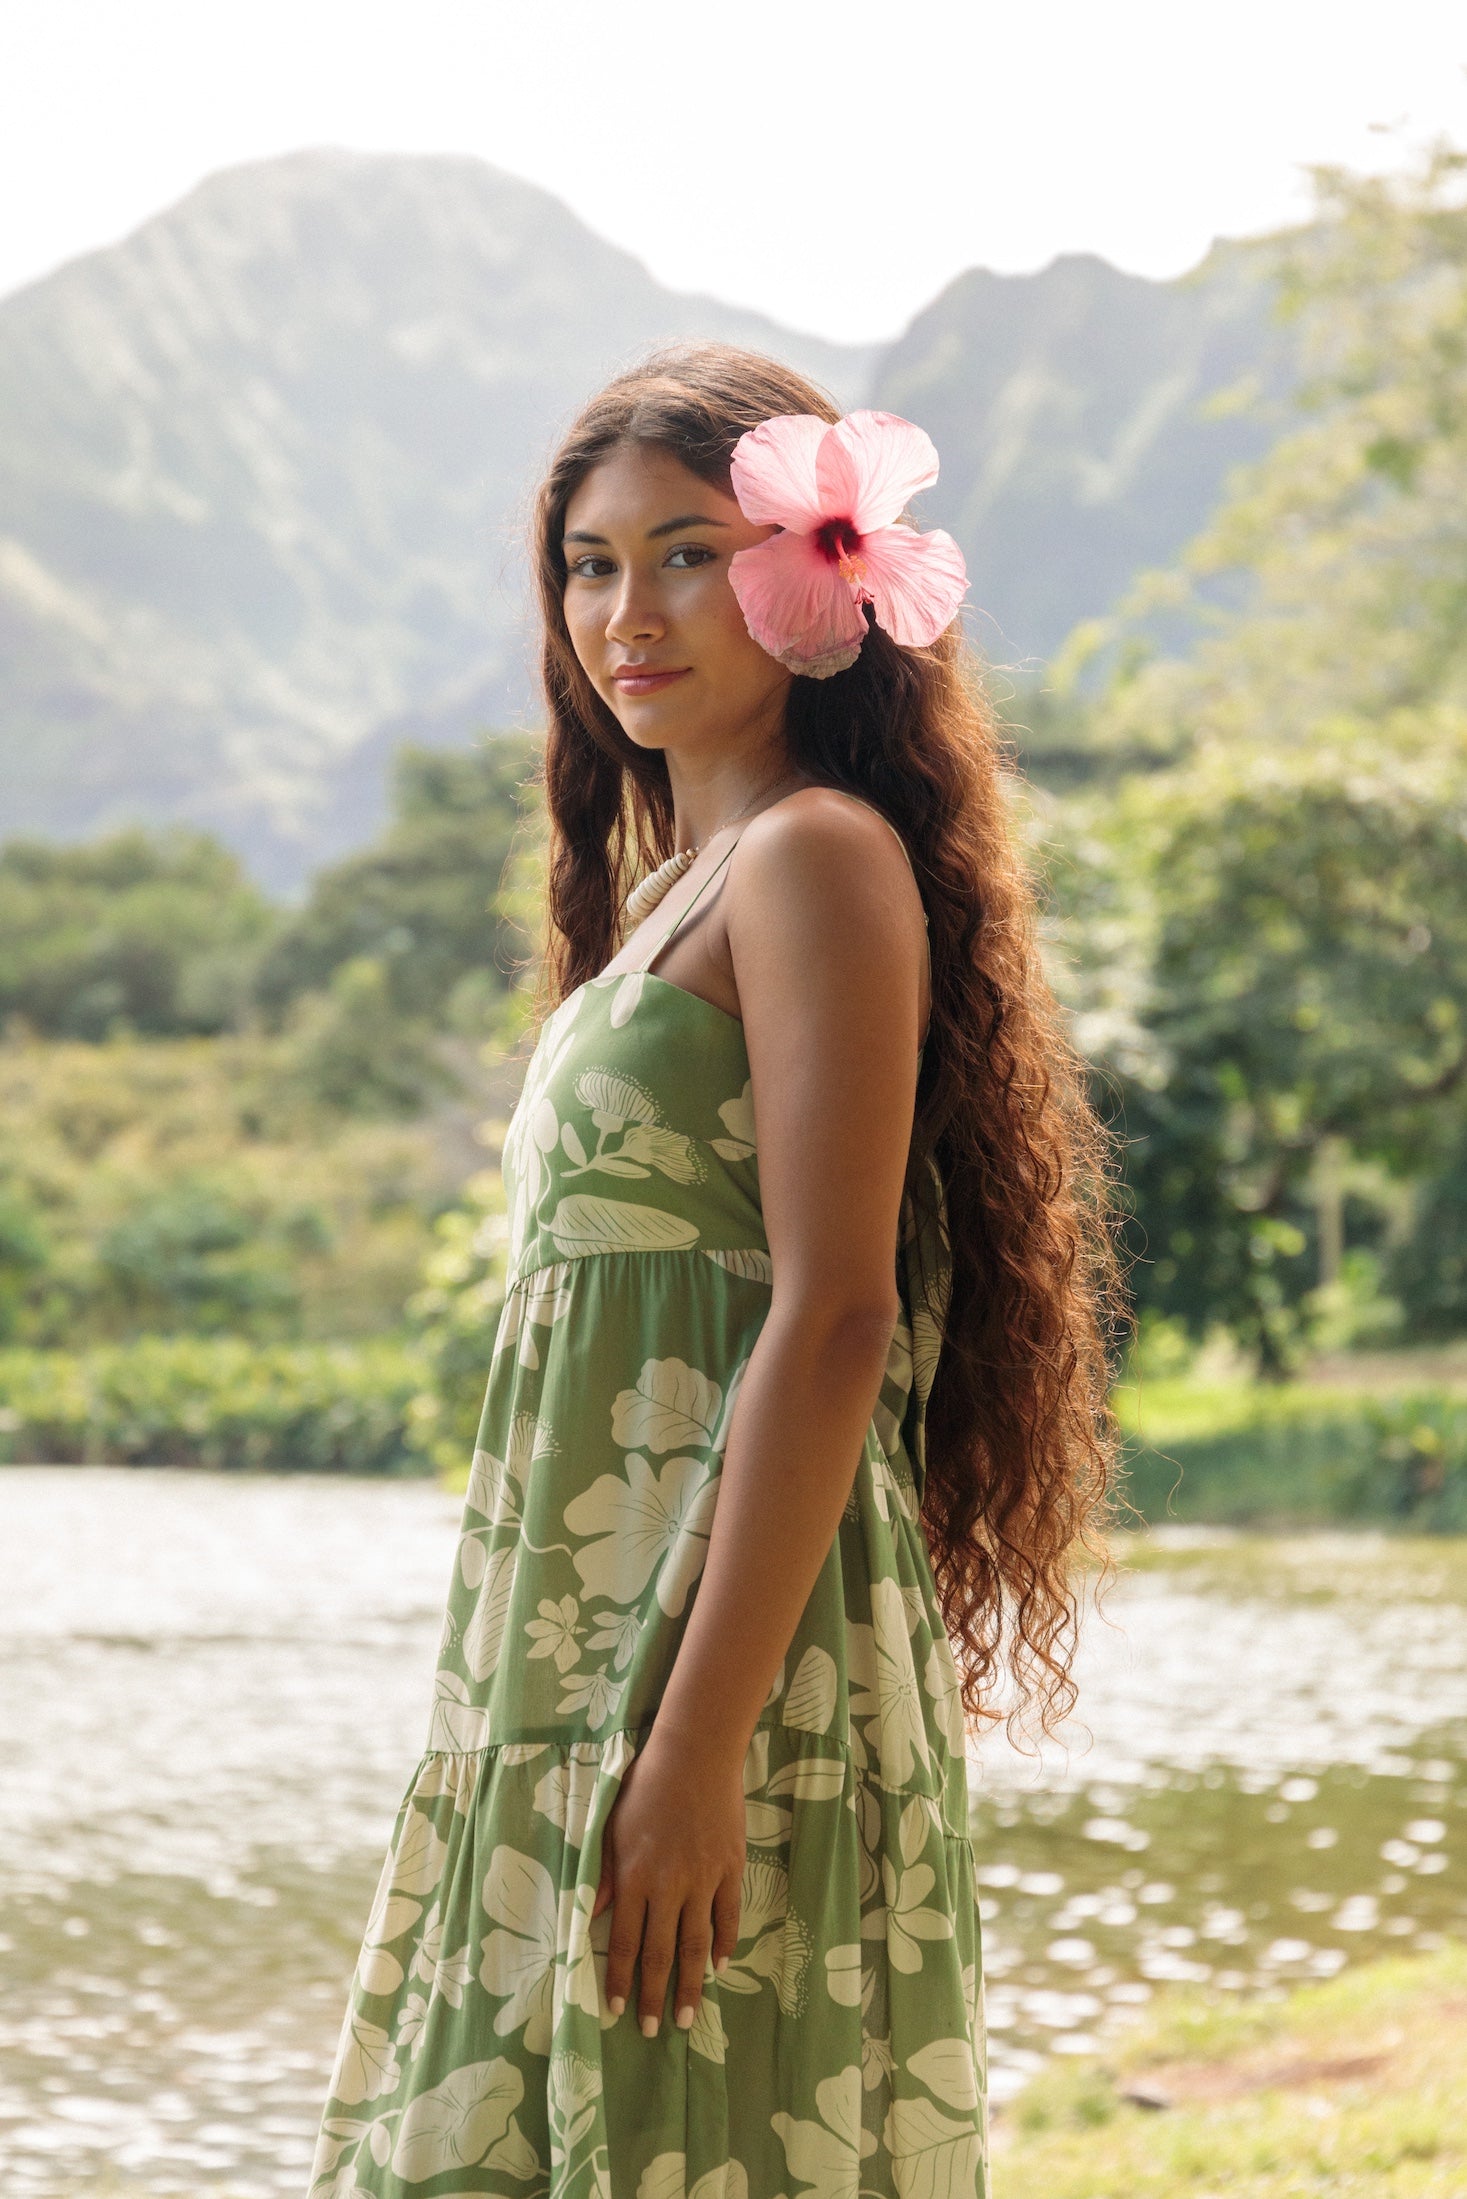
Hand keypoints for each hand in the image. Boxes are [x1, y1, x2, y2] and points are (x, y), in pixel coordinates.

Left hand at [591, 1725, 745, 2034]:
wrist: (695, 1754)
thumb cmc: (645, 1786)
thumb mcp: (611, 1829)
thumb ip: (603, 1876)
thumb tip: (585, 1915)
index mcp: (634, 1877)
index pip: (624, 1942)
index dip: (619, 1980)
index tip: (616, 2011)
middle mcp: (669, 1886)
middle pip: (660, 1953)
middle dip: (654, 1996)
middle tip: (652, 2031)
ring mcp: (703, 1880)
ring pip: (696, 1944)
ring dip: (691, 1984)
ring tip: (688, 2016)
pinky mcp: (730, 1868)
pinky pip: (728, 1916)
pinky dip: (724, 1944)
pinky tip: (719, 1966)